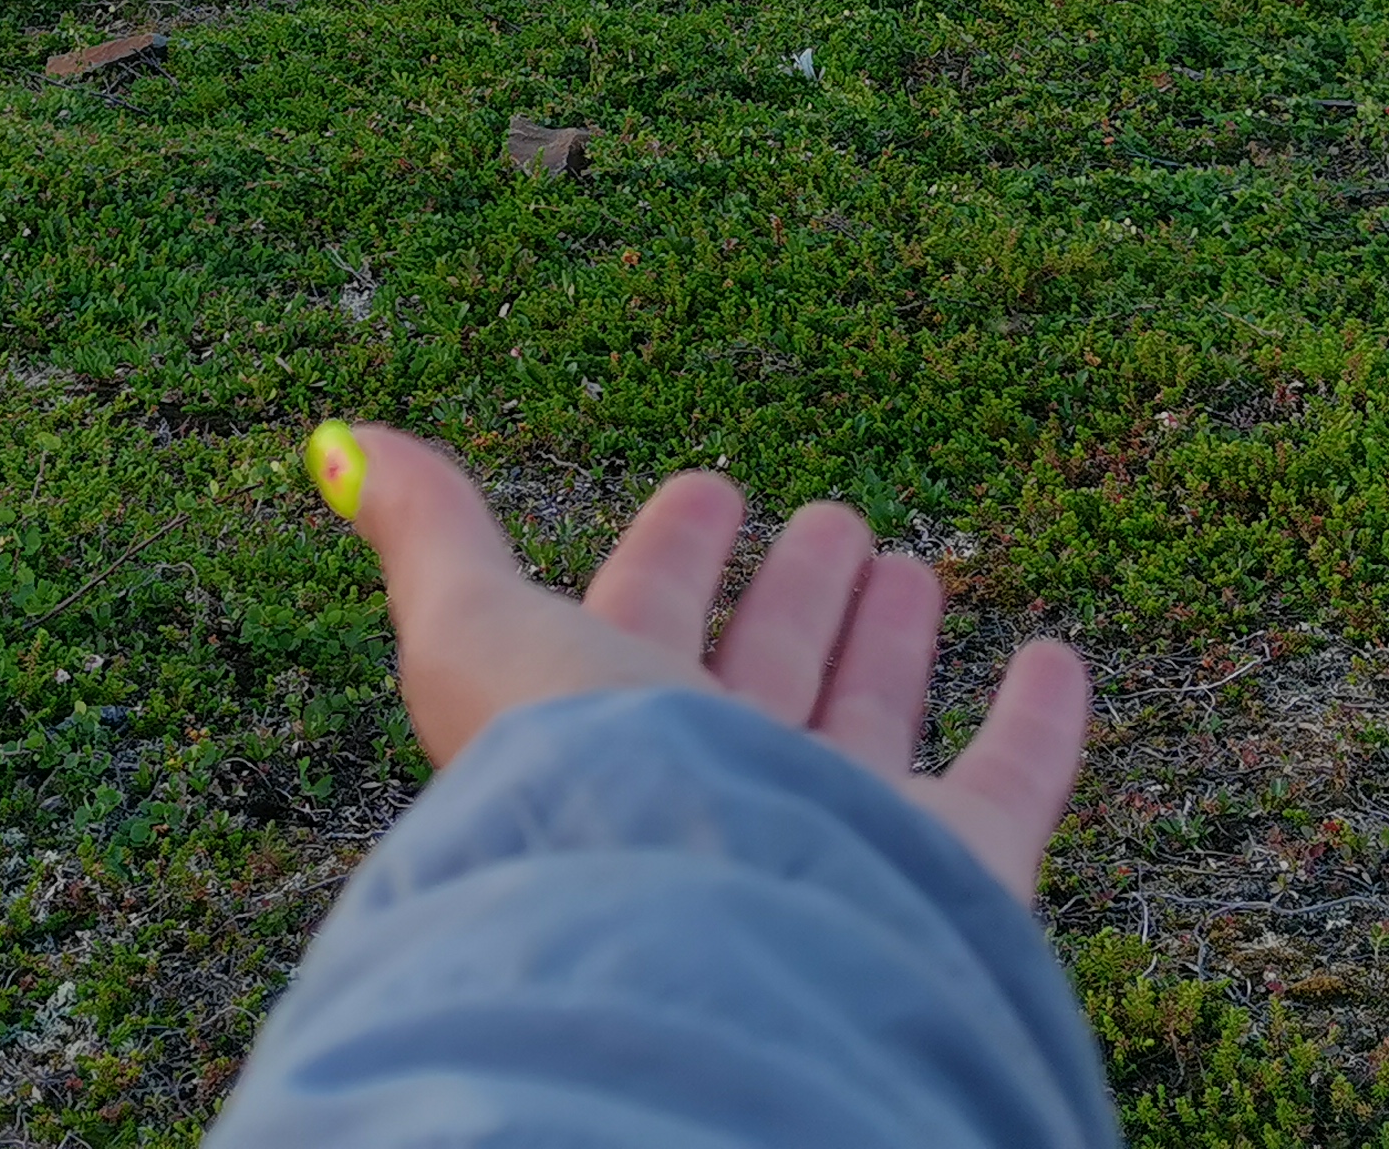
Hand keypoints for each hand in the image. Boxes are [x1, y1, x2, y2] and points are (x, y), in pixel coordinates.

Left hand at [307, 421, 1092, 903]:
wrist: (705, 946)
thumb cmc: (578, 789)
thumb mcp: (471, 633)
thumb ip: (424, 536)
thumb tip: (335, 442)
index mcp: (604, 735)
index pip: (639, 621)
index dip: (669, 553)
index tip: (709, 487)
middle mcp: (716, 790)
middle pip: (756, 672)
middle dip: (789, 594)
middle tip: (828, 518)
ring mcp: (832, 837)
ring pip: (863, 718)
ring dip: (886, 638)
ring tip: (908, 562)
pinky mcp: (945, 880)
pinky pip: (1005, 790)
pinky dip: (1036, 724)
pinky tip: (1053, 656)